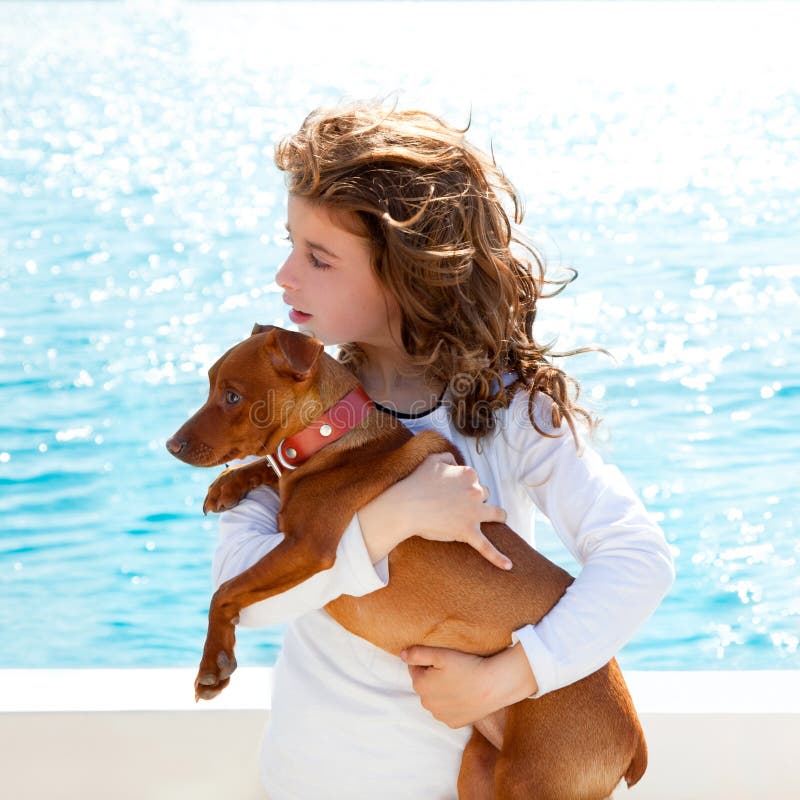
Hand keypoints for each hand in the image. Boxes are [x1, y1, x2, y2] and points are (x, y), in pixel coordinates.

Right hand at [358, 453, 510, 568]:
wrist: (406, 506)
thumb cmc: (416, 483)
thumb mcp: (432, 460)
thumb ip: (448, 457)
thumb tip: (456, 462)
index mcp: (468, 474)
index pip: (474, 478)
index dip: (465, 485)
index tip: (454, 489)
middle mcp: (475, 491)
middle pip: (484, 494)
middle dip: (476, 498)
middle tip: (460, 504)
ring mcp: (474, 513)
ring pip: (495, 512)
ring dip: (498, 515)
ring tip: (500, 519)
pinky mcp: (468, 531)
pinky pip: (486, 547)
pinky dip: (498, 557)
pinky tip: (508, 566)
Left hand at [401, 643, 537, 727]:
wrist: (494, 686)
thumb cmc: (467, 666)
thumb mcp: (441, 653)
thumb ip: (417, 653)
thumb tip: (402, 655)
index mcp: (420, 685)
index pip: (415, 669)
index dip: (428, 661)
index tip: (443, 659)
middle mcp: (426, 704)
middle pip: (425, 685)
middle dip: (433, 677)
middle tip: (453, 669)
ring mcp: (440, 716)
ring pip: (436, 698)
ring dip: (442, 691)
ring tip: (460, 681)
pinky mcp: (454, 723)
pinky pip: (447, 710)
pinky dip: (452, 703)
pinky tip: (464, 694)